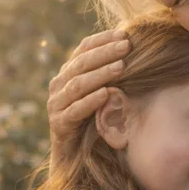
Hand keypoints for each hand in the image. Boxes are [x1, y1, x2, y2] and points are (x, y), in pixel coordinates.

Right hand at [47, 30, 130, 170]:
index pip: (83, 49)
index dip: (102, 40)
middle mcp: (58, 85)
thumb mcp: (101, 92)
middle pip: (81, 64)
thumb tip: (133, 47)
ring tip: (121, 67)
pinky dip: (90, 101)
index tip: (124, 34)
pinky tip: (106, 94)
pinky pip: (74, 110)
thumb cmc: (93, 119)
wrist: (74, 155)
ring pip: (77, 84)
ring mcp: (56, 105)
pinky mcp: (58, 124)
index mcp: (68, 73)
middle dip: (105, 53)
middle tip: (126, 46)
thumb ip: (109, 72)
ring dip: (100, 74)